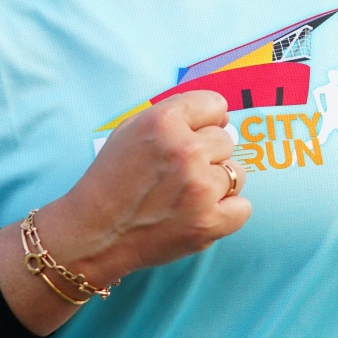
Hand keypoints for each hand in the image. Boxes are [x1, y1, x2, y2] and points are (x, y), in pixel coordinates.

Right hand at [0, 90, 249, 335]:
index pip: (215, 105)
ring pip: (236, 174)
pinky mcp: (209, 223)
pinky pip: (243, 207)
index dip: (205, 121)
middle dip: (207, 154)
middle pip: (226, 140)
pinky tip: (200, 213)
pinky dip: (226, 212)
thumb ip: (174, 116)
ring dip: (216, 183)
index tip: (195, 135)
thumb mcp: (131, 129)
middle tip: (178, 173)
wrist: (95, 231)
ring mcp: (200, 188)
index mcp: (164, 121)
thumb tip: (222, 119)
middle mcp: (186, 150)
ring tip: (186, 195)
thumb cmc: (111, 178)